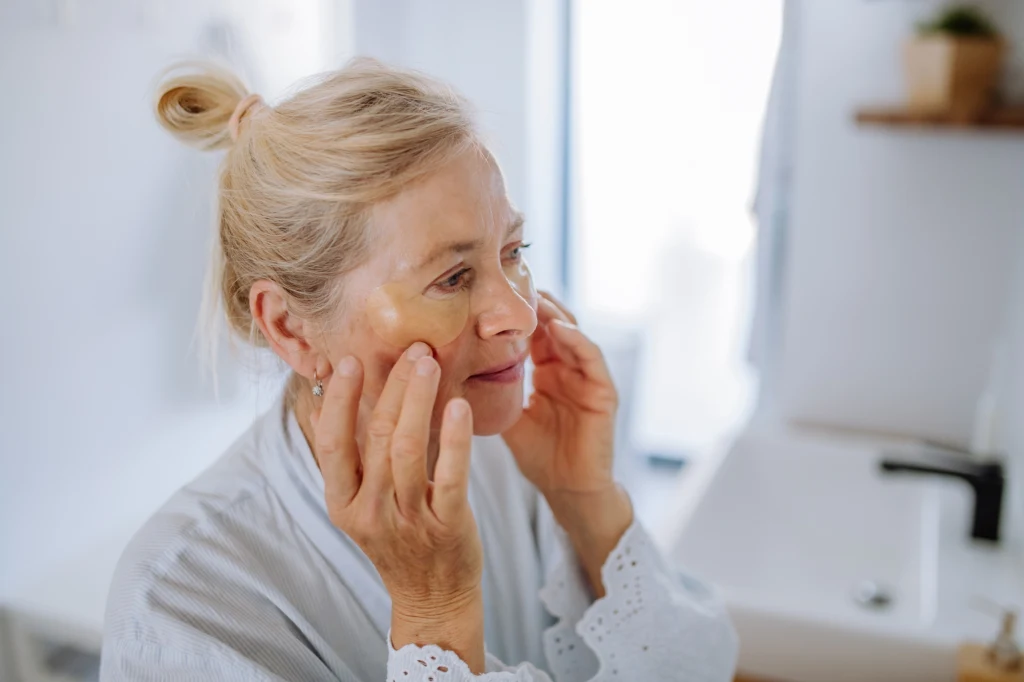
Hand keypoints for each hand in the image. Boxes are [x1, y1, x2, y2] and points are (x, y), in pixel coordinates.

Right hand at [310, 343, 484, 671]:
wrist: (432, 598)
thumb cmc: (399, 539)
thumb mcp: (363, 504)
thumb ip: (355, 458)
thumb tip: (333, 397)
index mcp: (342, 503)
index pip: (331, 443)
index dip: (338, 399)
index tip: (349, 360)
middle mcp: (369, 512)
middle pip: (376, 436)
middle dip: (392, 386)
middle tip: (412, 348)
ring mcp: (408, 521)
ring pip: (408, 449)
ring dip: (418, 399)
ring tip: (429, 362)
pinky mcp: (447, 526)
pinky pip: (450, 475)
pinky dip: (454, 437)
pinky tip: (459, 406)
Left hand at [502, 293, 632, 596]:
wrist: (568, 490)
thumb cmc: (539, 455)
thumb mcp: (506, 415)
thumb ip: (489, 391)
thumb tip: (445, 373)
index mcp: (547, 370)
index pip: (532, 331)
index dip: (514, 312)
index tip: (488, 293)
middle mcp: (568, 368)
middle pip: (553, 322)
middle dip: (534, 303)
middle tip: (510, 281)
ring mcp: (588, 377)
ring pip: (573, 332)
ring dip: (555, 313)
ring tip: (533, 297)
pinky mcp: (604, 392)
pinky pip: (592, 358)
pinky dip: (577, 340)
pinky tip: (558, 328)